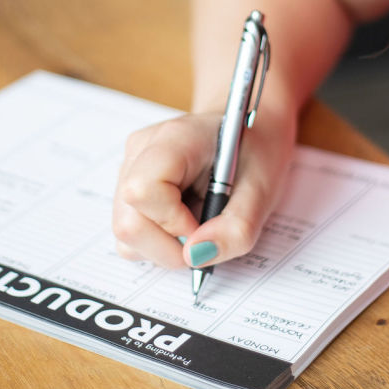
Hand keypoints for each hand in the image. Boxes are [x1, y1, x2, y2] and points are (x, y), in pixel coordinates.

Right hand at [112, 109, 293, 270]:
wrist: (247, 132)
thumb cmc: (255, 154)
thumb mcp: (262, 192)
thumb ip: (236, 228)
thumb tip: (195, 256)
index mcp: (175, 139)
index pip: (143, 190)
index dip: (173, 223)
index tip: (206, 225)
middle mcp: (140, 151)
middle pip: (128, 222)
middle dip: (170, 247)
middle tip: (206, 235)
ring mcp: (128, 167)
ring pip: (126, 233)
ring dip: (164, 247)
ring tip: (197, 223)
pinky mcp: (126, 185)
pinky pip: (130, 232)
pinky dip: (158, 241)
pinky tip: (183, 221)